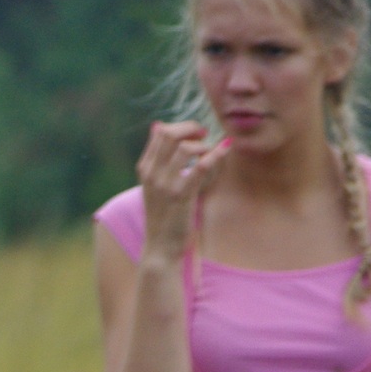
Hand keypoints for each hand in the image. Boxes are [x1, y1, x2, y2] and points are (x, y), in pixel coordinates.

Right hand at [138, 121, 231, 261]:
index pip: (160, 133)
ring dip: (204, 146)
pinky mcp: (182, 196)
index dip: (181, 127)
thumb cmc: (163, 214)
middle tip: (205, 136)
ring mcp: (165, 185)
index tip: (195, 134)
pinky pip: (201, 166)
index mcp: (145, 169)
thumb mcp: (155, 183)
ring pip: (186, 148)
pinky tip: (225, 150)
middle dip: (192, 129)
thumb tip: (157, 125)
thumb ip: (158, 157)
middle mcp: (152, 174)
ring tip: (211, 153)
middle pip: (170, 135)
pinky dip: (216, 154)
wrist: (160, 246)